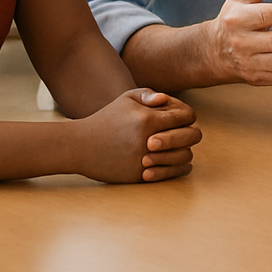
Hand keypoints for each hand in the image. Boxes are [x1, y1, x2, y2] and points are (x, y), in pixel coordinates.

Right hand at [77, 89, 201, 183]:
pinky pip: (171, 173)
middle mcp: (149, 140)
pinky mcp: (140, 176)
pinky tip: (175, 161)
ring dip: (185, 150)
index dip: (187, 115)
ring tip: (178, 146)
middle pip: (191, 136)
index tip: (181, 118)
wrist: (80, 147)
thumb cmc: (107, 119)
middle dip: (191, 133)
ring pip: (185, 156)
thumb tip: (167, 100)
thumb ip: (150, 95)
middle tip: (186, 133)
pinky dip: (178, 168)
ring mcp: (145, 160)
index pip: (187, 116)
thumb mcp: (126, 99)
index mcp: (148, 119)